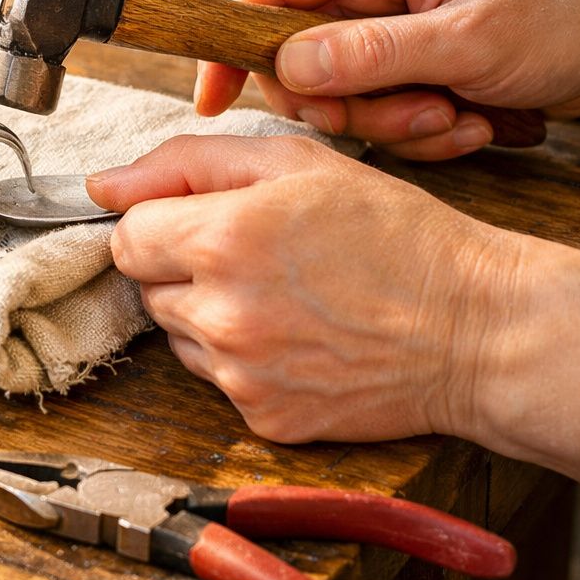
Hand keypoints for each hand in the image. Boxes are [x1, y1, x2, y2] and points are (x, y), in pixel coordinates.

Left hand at [86, 134, 522, 442]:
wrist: (477, 329)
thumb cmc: (395, 235)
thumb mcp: (296, 162)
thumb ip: (186, 162)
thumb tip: (102, 183)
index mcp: (221, 240)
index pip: (126, 236)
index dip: (162, 221)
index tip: (206, 219)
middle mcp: (220, 313)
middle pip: (147, 286)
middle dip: (185, 266)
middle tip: (258, 253)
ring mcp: (240, 373)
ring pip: (178, 333)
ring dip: (209, 312)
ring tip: (285, 295)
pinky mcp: (262, 417)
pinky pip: (217, 379)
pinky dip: (243, 359)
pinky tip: (299, 337)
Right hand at [194, 0, 579, 159]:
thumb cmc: (563, 16)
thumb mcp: (469, 40)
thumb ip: (373, 53)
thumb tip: (285, 66)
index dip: (229, 42)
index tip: (215, 101)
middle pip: (297, 57)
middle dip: (348, 105)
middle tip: (412, 115)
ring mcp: (387, 26)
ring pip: (339, 94)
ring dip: (394, 124)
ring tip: (457, 116)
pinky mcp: (407, 63)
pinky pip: (379, 112)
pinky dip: (419, 131)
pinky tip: (471, 122)